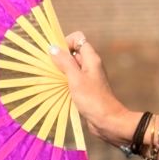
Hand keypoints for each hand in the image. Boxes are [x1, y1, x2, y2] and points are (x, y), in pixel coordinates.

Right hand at [48, 31, 138, 148]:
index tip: (56, 56)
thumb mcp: (75, 79)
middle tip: (53, 71)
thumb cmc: (92, 99)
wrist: (106, 120)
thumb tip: (52, 48)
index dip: (65, 43)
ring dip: (60, 72)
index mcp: (91, 58)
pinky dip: (64, 82)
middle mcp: (90, 64)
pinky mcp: (85, 88)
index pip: (78, 39)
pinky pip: (71, 79)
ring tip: (55, 82)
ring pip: (71, 67)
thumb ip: (65, 62)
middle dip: (60, 58)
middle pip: (72, 52)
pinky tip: (59, 91)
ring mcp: (87, 76)